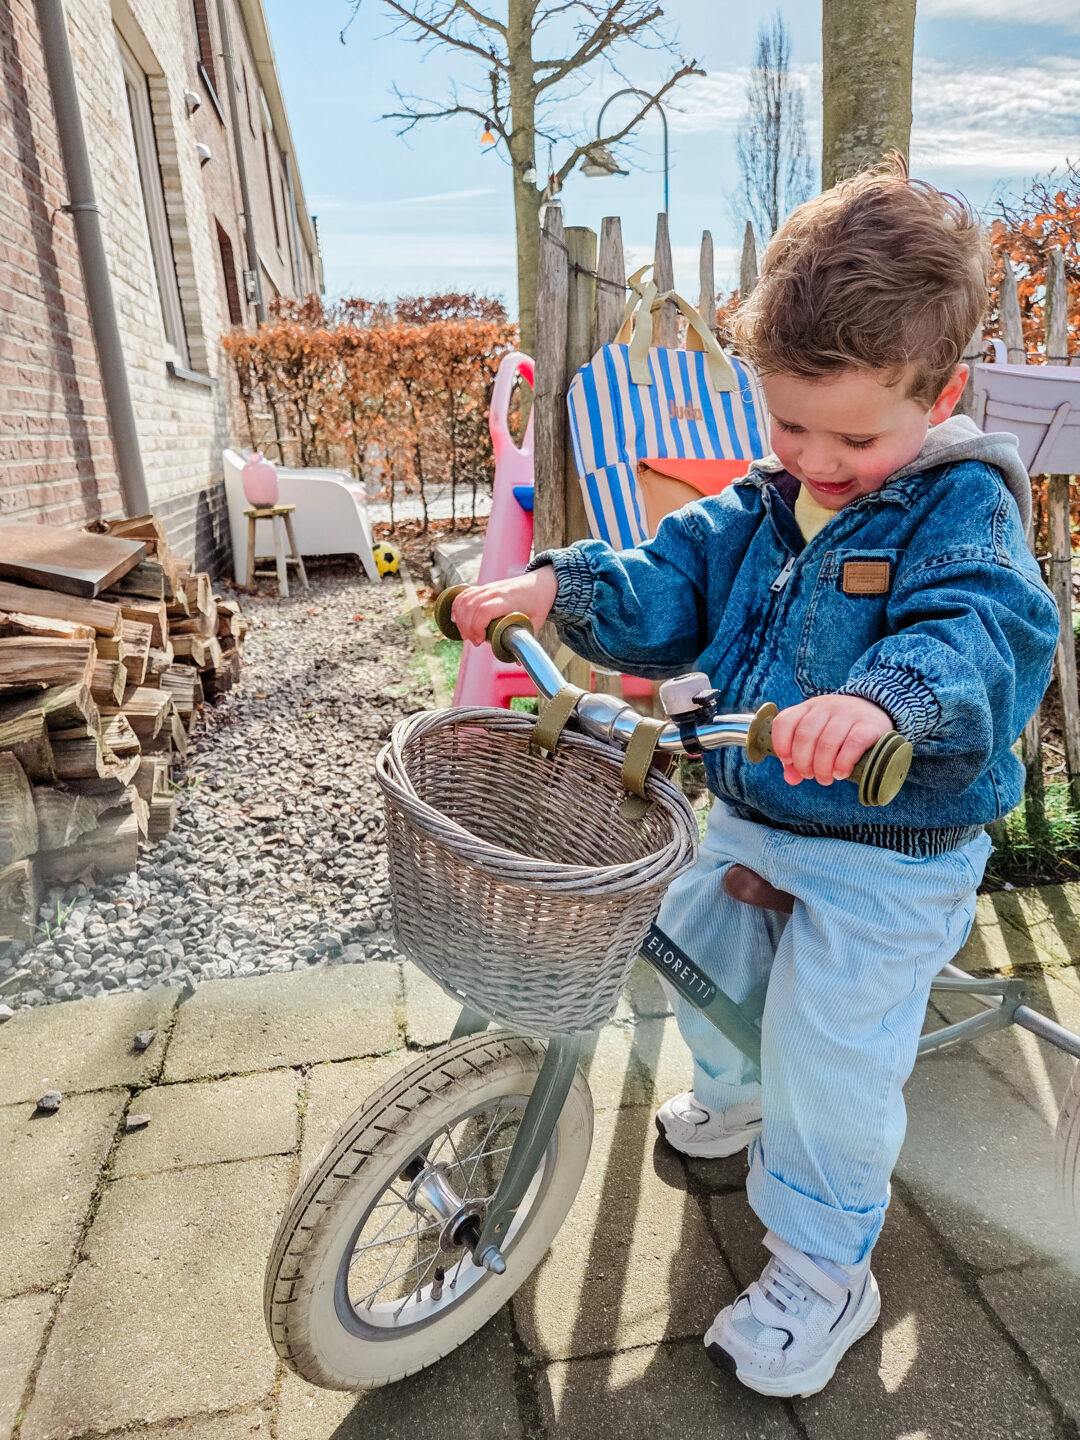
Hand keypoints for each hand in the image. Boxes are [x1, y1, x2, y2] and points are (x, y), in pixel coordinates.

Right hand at [451, 568, 558, 647]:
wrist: (540, 583)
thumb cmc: (538, 603)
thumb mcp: (535, 623)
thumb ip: (525, 641)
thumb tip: (517, 662)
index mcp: (508, 601)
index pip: (484, 611)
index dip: (476, 627)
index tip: (479, 641)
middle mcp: (495, 592)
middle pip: (470, 607)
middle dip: (466, 627)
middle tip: (473, 642)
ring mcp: (488, 588)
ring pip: (464, 600)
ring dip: (460, 619)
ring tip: (466, 635)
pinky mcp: (484, 587)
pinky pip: (464, 594)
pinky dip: (457, 606)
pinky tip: (456, 619)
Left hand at [770, 694, 892, 786]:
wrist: (878, 711)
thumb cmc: (841, 730)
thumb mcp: (817, 736)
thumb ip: (800, 757)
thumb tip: (791, 779)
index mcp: (809, 707)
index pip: (785, 721)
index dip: (781, 744)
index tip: (788, 761)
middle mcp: (826, 706)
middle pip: (805, 736)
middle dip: (803, 763)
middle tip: (810, 776)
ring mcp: (848, 714)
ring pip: (827, 743)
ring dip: (822, 767)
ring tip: (825, 778)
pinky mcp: (868, 725)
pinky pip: (852, 745)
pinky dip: (843, 763)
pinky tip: (841, 773)